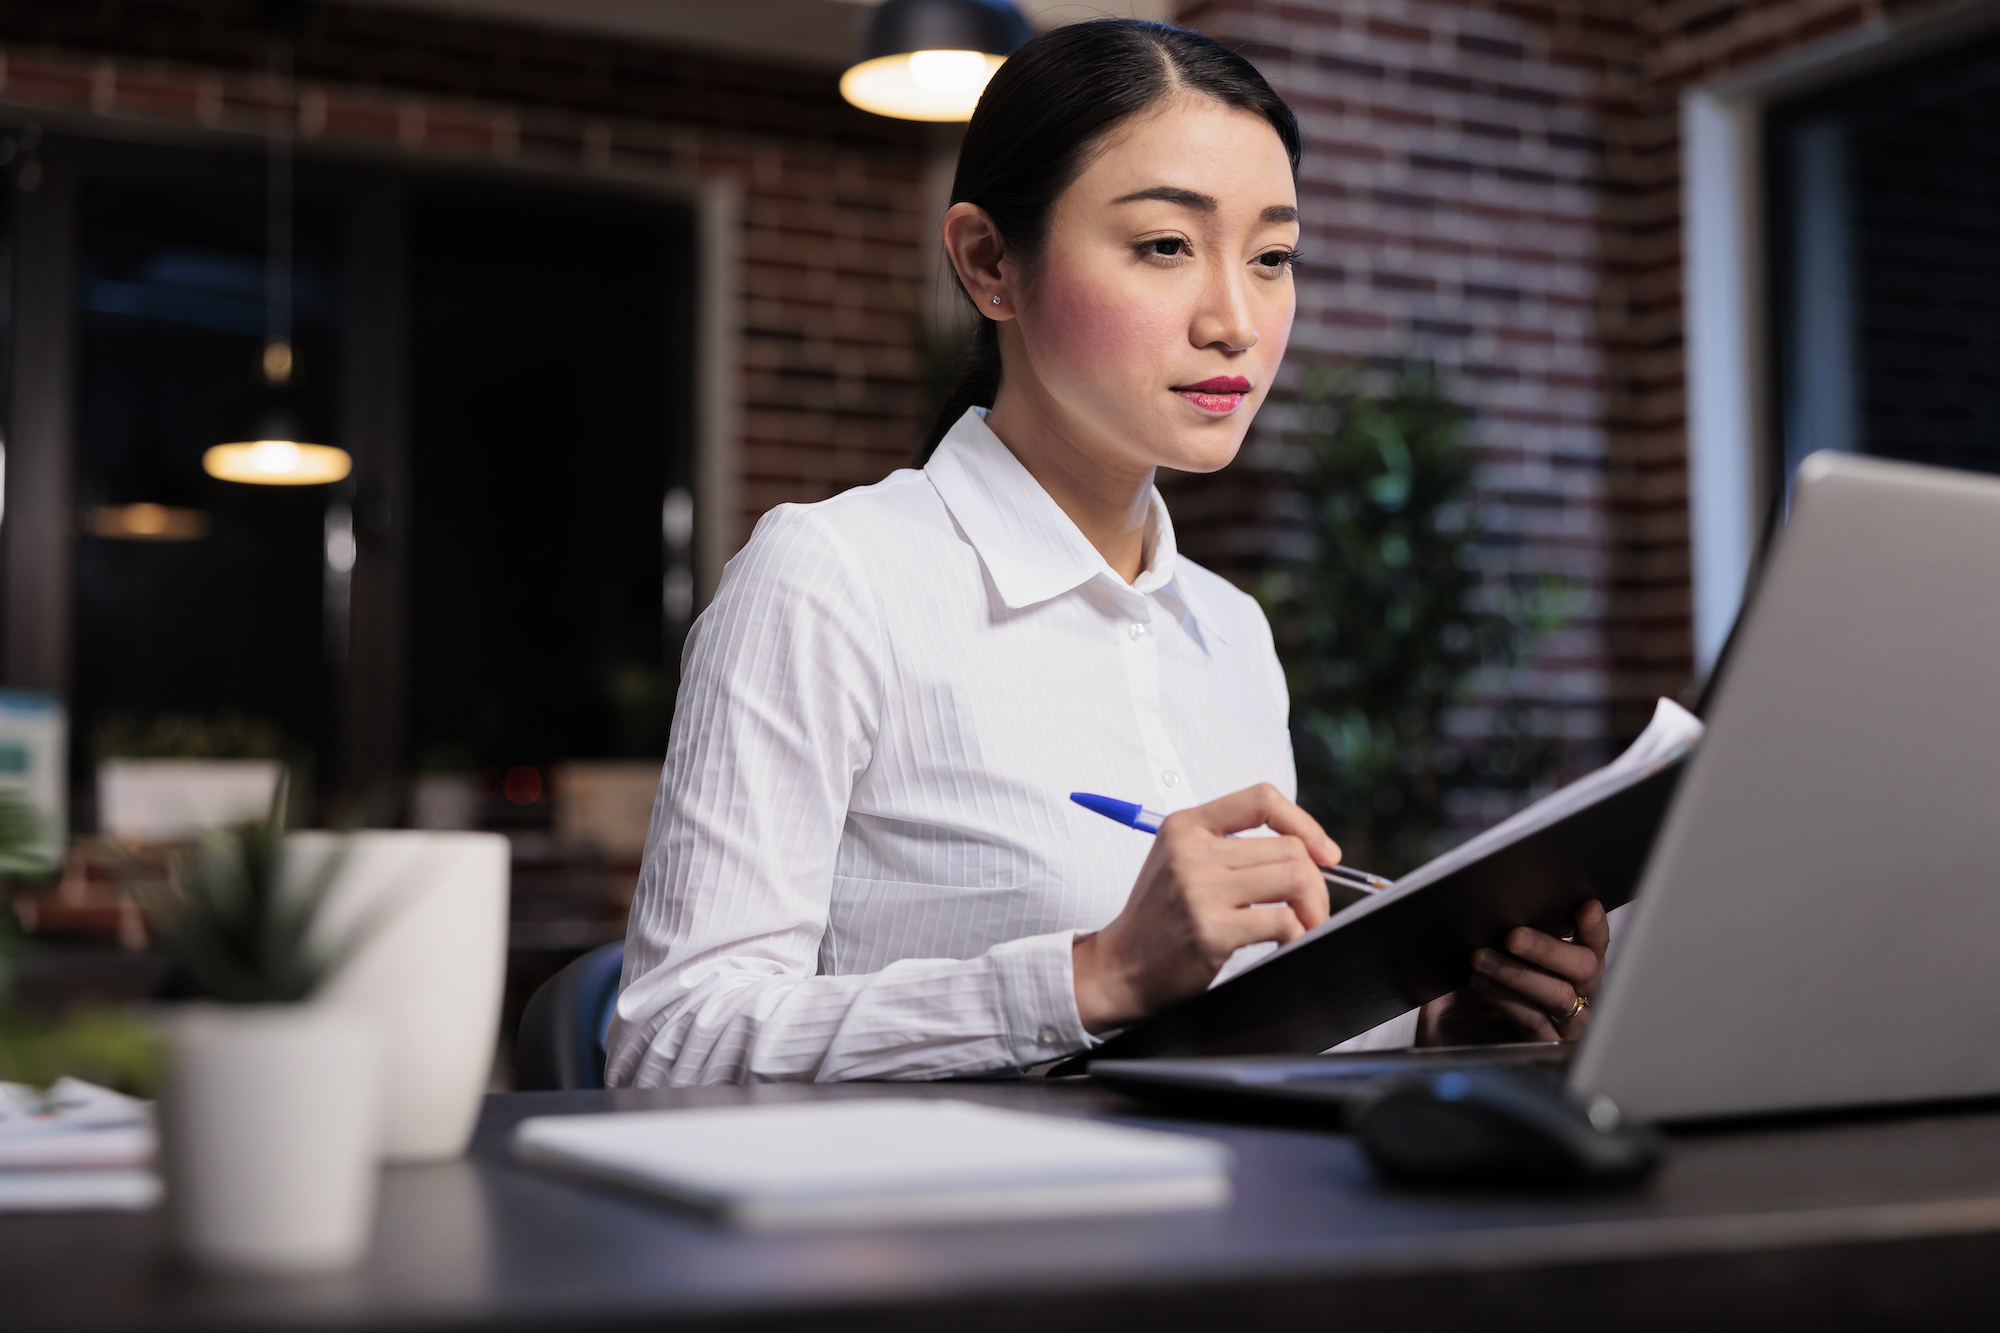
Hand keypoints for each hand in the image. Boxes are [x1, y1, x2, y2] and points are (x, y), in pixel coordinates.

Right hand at [1072, 784, 1338, 1032]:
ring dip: (1313, 907)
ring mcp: (1199, 891)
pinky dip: (1298, 934)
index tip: (1324, 853)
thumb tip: (1308, 850)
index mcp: (1185, 826)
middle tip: (1312, 908)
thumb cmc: (1159, 917)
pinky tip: (1285, 943)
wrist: (1119, 968)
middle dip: (1316, 881)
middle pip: (1289, 848)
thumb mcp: (1179, 861)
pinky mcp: (1211, 931)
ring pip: (1294, 879)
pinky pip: (1283, 921)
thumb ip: (1230, 846)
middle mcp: (1191, 851)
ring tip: (1304, 925)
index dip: (1305, 823)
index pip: (1262, 799)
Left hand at [1416, 899, 1609, 1045]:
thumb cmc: (1473, 991)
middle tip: (1513, 936)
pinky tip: (1480, 981)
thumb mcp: (1491, 957)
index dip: (1594, 927)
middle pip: (1584, 969)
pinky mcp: (1542, 1048)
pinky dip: (1505, 997)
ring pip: (1560, 995)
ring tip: (1481, 957)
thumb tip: (1505, 906)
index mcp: (1571, 970)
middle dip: (1549, 948)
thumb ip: (1509, 938)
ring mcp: (1565, 1026)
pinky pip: (1533, 1019)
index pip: (1594, 947)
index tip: (1586, 906)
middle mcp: (1578, 997)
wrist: (1447, 1033)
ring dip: (1519, 973)